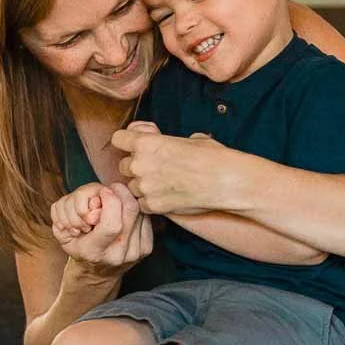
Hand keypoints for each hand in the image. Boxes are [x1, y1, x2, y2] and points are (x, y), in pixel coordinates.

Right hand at [57, 182, 153, 270]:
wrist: (96, 272)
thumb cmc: (78, 246)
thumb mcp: (64, 231)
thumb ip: (75, 213)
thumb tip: (98, 200)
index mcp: (94, 252)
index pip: (111, 224)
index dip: (108, 199)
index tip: (102, 191)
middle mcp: (118, 255)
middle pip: (131, 211)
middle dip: (121, 192)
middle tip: (111, 190)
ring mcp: (135, 253)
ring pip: (140, 211)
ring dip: (127, 199)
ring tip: (114, 202)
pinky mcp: (146, 248)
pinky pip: (146, 218)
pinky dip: (135, 209)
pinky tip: (123, 212)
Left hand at [111, 122, 241, 215]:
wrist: (225, 181)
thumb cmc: (212, 157)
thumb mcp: (190, 139)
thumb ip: (170, 142)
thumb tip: (172, 144)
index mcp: (147, 142)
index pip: (118, 139)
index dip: (128, 143)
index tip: (138, 147)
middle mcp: (141, 164)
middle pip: (123, 166)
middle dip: (136, 167)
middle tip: (155, 169)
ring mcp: (145, 187)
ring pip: (132, 187)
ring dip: (143, 186)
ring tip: (164, 185)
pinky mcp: (154, 206)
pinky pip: (142, 204)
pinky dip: (152, 203)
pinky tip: (168, 198)